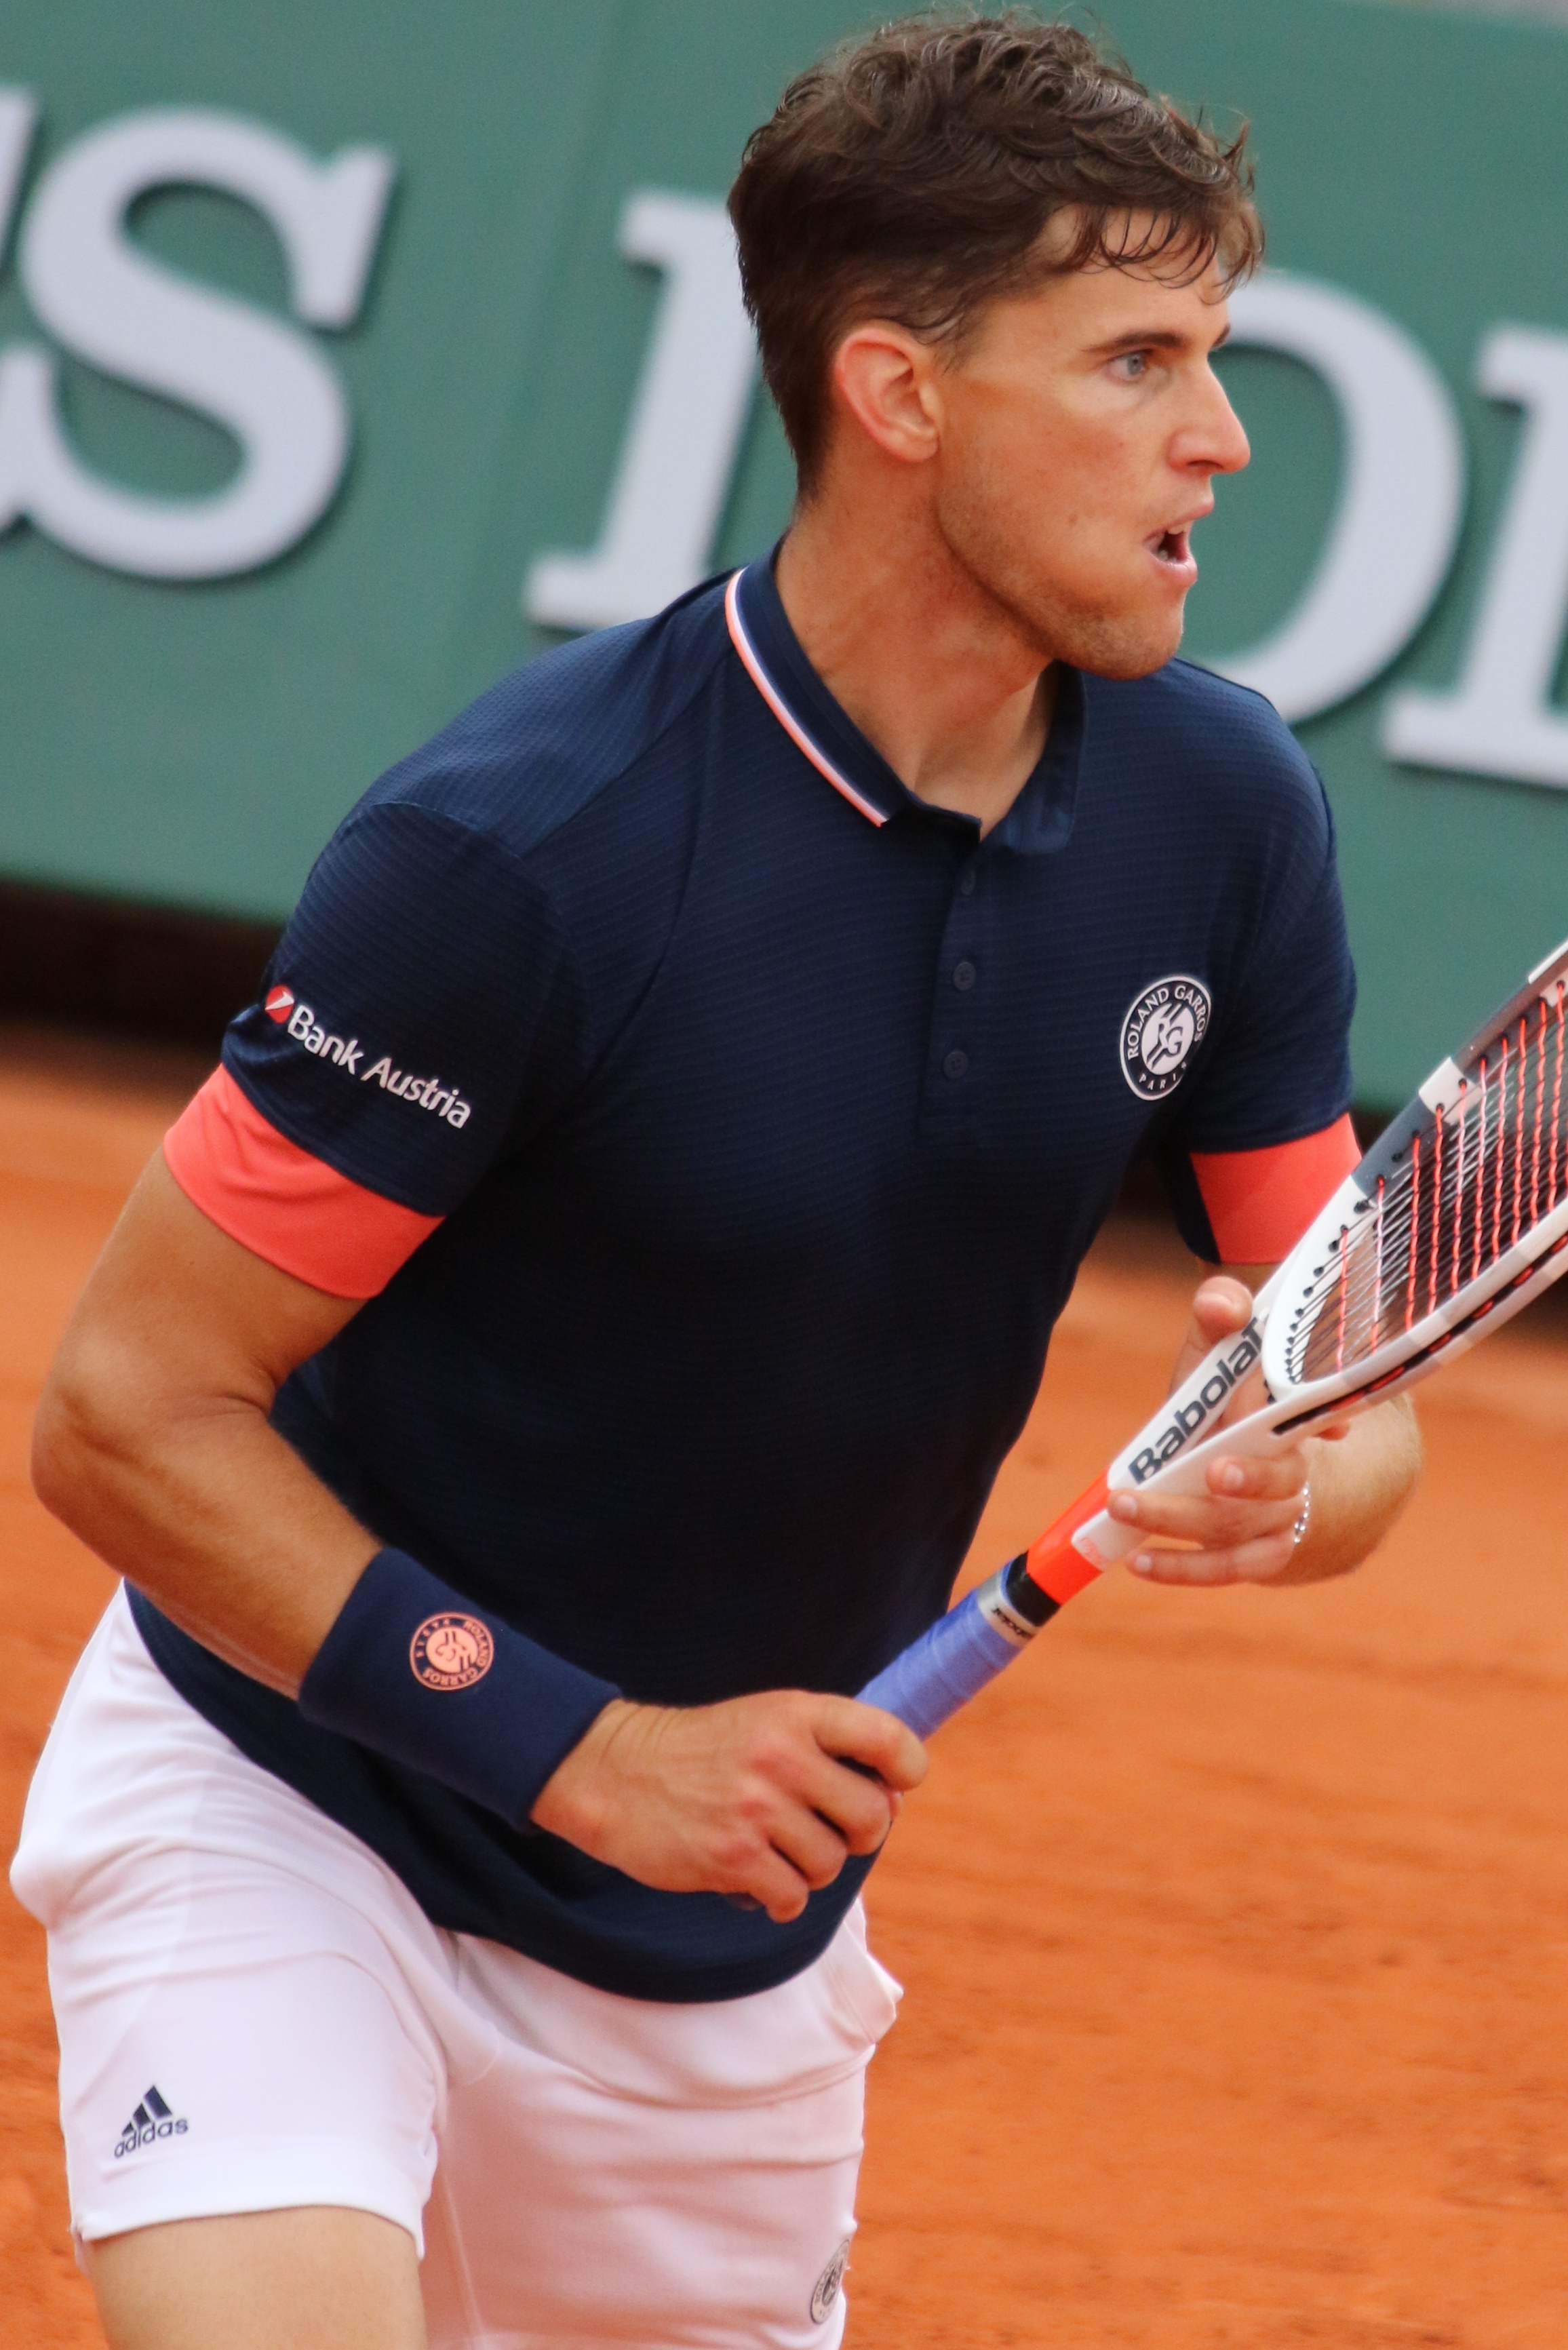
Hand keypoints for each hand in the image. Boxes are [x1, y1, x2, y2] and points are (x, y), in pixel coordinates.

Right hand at [530, 1690, 927, 1922]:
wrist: (615, 1772)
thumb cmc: (704, 1751)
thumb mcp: (766, 1721)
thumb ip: (827, 1748)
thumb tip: (893, 1800)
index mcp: (796, 1715)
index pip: (888, 1739)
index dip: (906, 1769)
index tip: (892, 1783)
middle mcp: (781, 1757)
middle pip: (872, 1817)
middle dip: (858, 1834)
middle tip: (825, 1828)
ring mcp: (756, 1809)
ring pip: (831, 1864)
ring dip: (810, 1868)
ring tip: (776, 1850)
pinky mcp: (731, 1857)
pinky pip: (792, 1898)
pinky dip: (781, 1899)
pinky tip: (757, 1879)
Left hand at [1107, 1273, 1345, 1586]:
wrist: (1248, 1451)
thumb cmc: (1229, 1390)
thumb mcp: (1224, 1345)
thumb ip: (1221, 1312)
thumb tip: (1222, 1306)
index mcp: (1290, 1419)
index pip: (1306, 1425)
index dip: (1306, 1428)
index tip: (1274, 1430)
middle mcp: (1292, 1473)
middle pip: (1276, 1485)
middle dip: (1246, 1480)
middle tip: (1209, 1471)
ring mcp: (1275, 1519)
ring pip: (1239, 1530)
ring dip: (1183, 1523)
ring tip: (1129, 1507)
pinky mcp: (1255, 1553)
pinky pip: (1228, 1569)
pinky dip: (1185, 1570)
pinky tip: (1140, 1564)